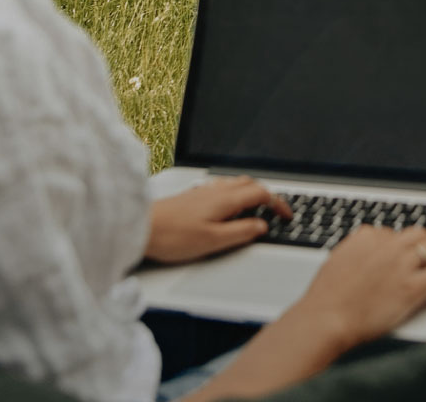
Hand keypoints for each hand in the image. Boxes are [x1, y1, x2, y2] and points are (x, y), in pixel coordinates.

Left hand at [146, 176, 291, 264]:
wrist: (139, 227)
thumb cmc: (172, 236)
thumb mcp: (213, 241)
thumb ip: (240, 232)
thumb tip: (261, 226)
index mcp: (225, 200)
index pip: (261, 194)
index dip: (278, 204)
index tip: (286, 215)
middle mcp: (216, 190)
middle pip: (249, 184)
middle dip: (266, 195)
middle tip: (274, 211)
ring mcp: (203, 191)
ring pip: (234, 184)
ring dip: (249, 193)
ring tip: (254, 209)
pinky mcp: (192, 196)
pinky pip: (221, 188)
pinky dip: (233, 194)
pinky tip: (226, 207)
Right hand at [289, 225, 425, 348]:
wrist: (327, 319)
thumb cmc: (326, 297)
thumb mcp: (336, 261)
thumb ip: (354, 252)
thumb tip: (363, 253)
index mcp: (366, 238)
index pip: (390, 233)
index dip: (394, 246)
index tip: (396, 256)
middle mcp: (387, 246)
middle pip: (416, 234)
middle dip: (421, 244)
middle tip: (424, 257)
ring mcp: (401, 265)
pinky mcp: (412, 288)